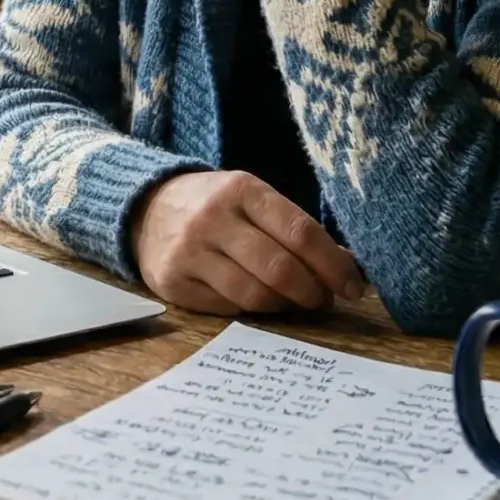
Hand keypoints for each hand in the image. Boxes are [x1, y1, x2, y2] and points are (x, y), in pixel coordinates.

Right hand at [130, 171, 367, 314]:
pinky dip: (253, 310)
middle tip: (324, 300)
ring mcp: (189, 251)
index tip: (354, 287)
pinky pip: (228, 308)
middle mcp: (213, 218)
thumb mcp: (254, 201)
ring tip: (294, 301)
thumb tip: (348, 267)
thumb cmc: (216, 206)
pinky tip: (259, 300)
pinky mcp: (173, 282)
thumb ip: (295, 229)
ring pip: (255, 295)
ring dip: (285, 306)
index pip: (301, 233)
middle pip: (280, 269)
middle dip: (313, 292)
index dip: (334, 266)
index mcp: (242, 189)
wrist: (145, 209)